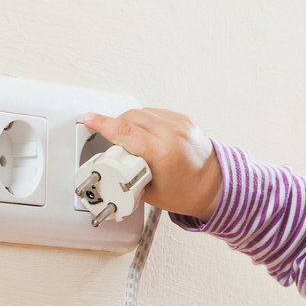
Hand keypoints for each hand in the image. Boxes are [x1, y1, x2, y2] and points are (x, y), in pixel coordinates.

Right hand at [80, 108, 222, 220]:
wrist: (215, 187)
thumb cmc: (187, 193)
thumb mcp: (150, 192)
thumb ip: (129, 174)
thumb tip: (111, 165)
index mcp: (163, 153)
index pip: (126, 131)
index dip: (103, 124)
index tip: (90, 119)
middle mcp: (172, 134)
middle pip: (132, 118)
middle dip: (116, 125)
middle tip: (111, 141)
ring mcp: (180, 124)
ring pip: (143, 112)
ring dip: (130, 122)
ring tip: (129, 141)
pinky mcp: (183, 120)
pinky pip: (156, 113)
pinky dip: (145, 121)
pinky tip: (144, 134)